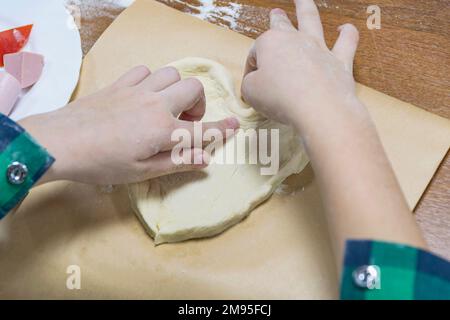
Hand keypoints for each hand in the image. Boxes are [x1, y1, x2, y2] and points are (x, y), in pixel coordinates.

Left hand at [20, 65, 238, 184]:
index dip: (221, 129)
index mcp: (163, 130)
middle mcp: (155, 105)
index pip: (201, 130)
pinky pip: (145, 71)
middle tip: (186, 121)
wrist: (60, 142)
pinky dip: (151, 81)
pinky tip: (142, 96)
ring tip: (166, 107)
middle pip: (192, 88)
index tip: (234, 126)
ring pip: (170, 74)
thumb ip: (176, 163)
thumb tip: (205, 159)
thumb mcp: (142, 171)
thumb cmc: (101, 163)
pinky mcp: (119, 84)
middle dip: (198, 103)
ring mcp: (137, 90)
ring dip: (175, 89)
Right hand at [241, 0, 359, 131]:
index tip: (251, 85)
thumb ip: (250, 83)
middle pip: (282, 25)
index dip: (250, 70)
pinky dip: (347, 33)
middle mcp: (295, 39)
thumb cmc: (280, 98)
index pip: (255, 53)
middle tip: (275, 12)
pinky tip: (345, 28)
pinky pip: (346, 41)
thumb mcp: (251, 92)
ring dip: (306, 7)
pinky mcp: (339, 60)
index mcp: (270, 43)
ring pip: (311, 20)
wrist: (318, 108)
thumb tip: (254, 82)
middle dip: (276, 19)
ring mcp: (319, 48)